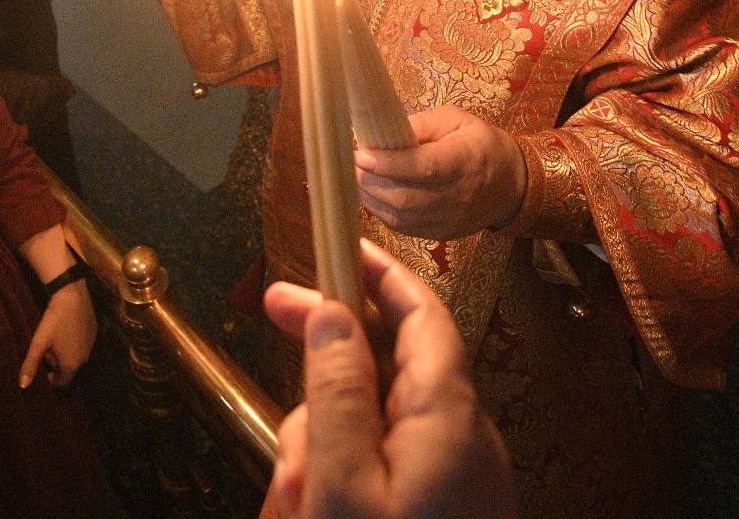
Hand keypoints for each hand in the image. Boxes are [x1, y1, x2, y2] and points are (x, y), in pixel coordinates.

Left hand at [19, 278, 95, 387]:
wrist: (72, 295)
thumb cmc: (53, 321)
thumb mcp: (38, 343)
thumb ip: (30, 365)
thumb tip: (22, 386)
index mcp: (71, 364)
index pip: (62, 382)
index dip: (51, 378)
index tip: (43, 368)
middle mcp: (84, 358)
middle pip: (69, 369)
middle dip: (57, 364)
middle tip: (46, 351)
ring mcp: (91, 345)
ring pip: (76, 357)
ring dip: (65, 354)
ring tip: (54, 341)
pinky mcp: (94, 332)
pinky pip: (82, 345)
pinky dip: (74, 343)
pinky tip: (65, 331)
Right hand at [263, 241, 514, 518]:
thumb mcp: (343, 485)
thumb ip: (337, 398)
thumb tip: (333, 317)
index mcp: (447, 415)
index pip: (420, 313)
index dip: (376, 273)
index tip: (333, 245)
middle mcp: (464, 436)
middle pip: (389, 365)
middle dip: (327, 360)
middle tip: (274, 314)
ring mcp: (460, 473)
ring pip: (381, 418)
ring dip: (328, 438)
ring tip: (296, 493)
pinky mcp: (450, 504)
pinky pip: (393, 461)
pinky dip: (351, 469)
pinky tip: (316, 503)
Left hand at [355, 106, 526, 240]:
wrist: (510, 185)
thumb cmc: (479, 144)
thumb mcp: (456, 120)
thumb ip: (421, 124)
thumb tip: (385, 131)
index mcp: (465, 160)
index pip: (424, 167)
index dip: (389, 164)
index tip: (360, 154)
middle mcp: (458, 195)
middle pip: (406, 197)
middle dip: (370, 182)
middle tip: (349, 166)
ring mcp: (449, 220)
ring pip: (400, 217)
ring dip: (371, 199)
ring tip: (355, 178)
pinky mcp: (441, 234)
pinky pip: (403, 228)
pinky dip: (381, 212)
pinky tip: (372, 195)